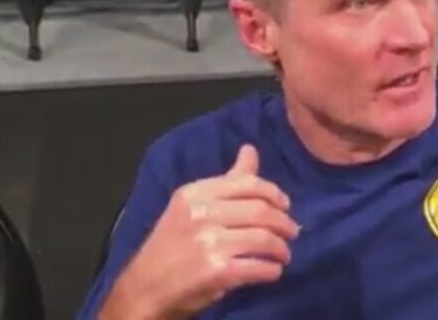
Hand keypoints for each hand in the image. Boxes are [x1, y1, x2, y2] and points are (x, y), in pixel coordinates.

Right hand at [101, 145, 299, 319]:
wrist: (145, 288)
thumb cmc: (172, 244)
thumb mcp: (193, 206)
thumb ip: (226, 182)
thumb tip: (250, 150)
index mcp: (195, 193)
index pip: (247, 184)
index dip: (274, 193)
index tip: (285, 205)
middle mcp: (201, 214)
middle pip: (260, 210)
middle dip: (284, 222)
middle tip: (292, 231)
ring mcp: (208, 242)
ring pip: (263, 238)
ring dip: (281, 247)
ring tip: (283, 253)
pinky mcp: (216, 271)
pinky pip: (258, 266)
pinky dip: (272, 269)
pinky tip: (273, 271)